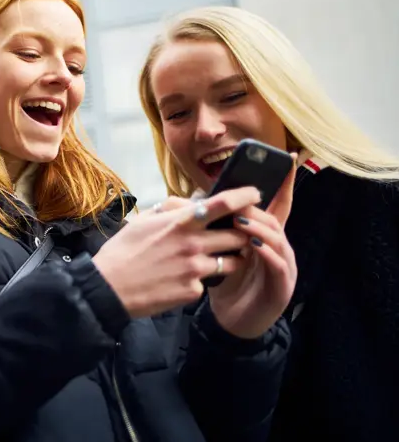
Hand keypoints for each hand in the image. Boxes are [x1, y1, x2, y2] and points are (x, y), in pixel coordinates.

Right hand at [92, 187, 260, 318]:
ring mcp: (195, 269)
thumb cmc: (122, 251)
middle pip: (238, 235)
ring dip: (230, 259)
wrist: (109, 288)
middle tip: (237, 235)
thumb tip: (190, 203)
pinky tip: (183, 280)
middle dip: (242, 234)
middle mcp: (193, 244)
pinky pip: (209, 283)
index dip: (244, 196)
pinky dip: (202, 280)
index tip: (255, 194)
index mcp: (180, 223)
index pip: (222, 204)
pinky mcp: (194, 291)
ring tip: (217, 259)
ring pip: (232, 262)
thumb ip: (170, 210)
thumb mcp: (142, 221)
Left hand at [207, 158, 298, 338]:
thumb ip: (216, 228)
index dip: (283, 184)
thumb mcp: (220, 251)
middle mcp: (278, 248)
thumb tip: (196, 200)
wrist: (231, 322)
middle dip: (258, 207)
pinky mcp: (282, 287)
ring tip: (243, 220)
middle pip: (274, 219)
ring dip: (261, 228)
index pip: (276, 206)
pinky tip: (254, 246)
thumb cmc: (226, 283)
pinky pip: (278, 265)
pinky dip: (267, 253)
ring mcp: (284, 267)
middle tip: (241, 198)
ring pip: (278, 239)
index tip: (286, 160)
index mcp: (265, 238)